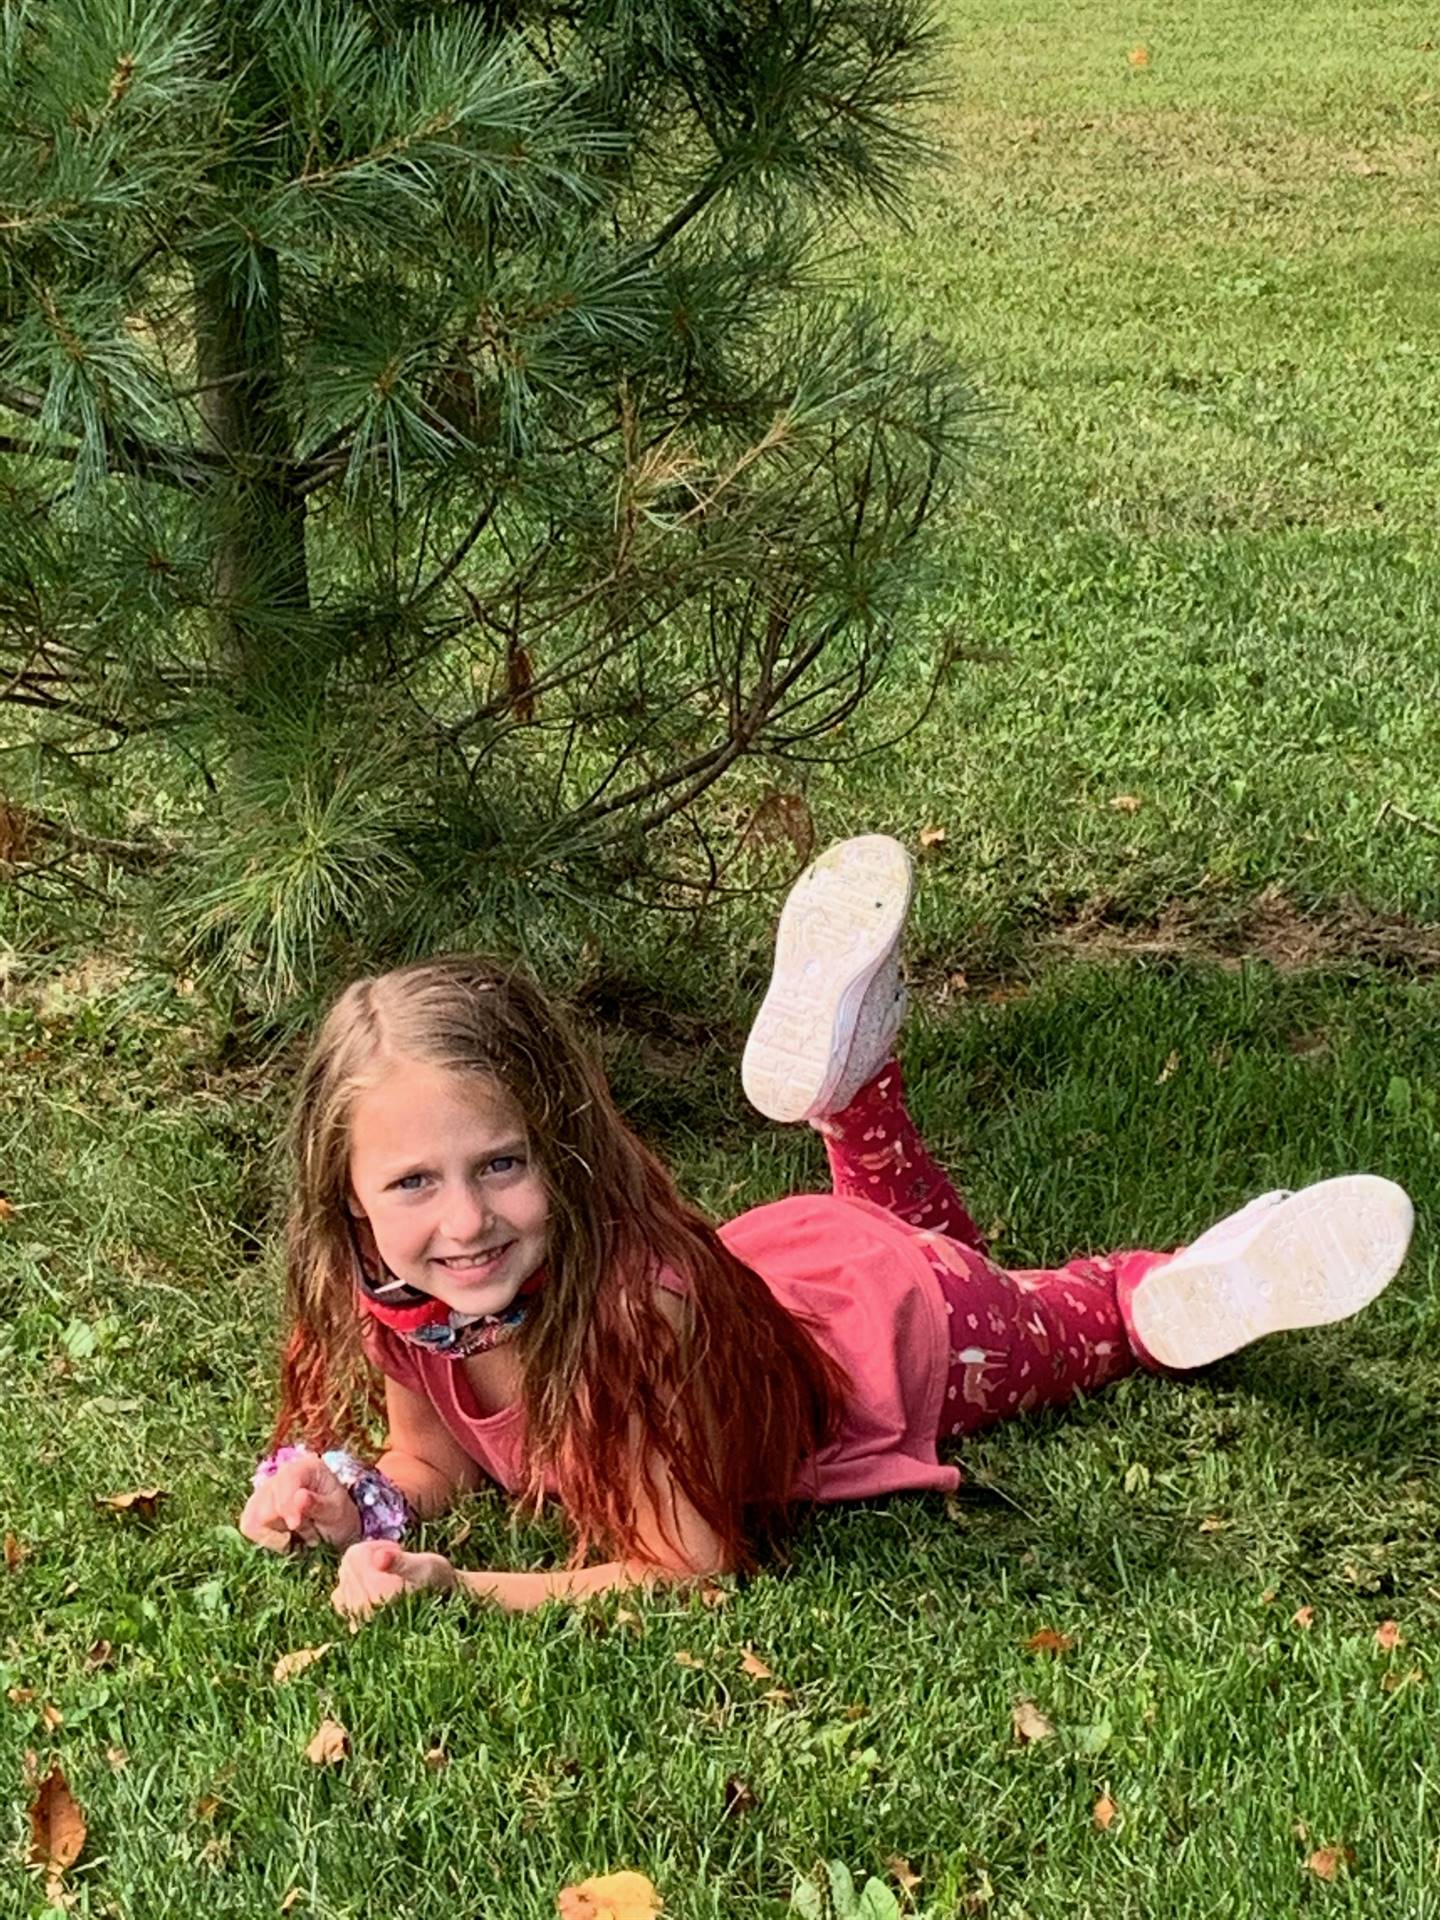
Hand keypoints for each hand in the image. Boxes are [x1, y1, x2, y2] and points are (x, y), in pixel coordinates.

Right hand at [240, 1452, 361, 1552]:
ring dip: (275, 1533)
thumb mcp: (336, 1511)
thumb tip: (298, 1497)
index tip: (295, 1525)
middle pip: (265, 1503)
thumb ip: (317, 1504)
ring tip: (296, 1533)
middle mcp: (282, 1474)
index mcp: (306, 1467)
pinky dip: (264, 1538)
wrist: (336, 1529)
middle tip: (307, 1530)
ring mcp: (266, 1491)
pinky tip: (283, 1538)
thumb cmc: (339, 1516)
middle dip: (284, 1524)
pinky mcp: (256, 1508)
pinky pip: (248, 1526)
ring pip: (253, 1517)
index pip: (285, 1481)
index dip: (286, 1505)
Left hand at [331, 1540, 455, 1622]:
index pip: (355, 1555)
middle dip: (368, 1559)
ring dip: (360, 1575)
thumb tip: (380, 1558)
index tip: (398, 1551)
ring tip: (386, 1578)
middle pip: (347, 1567)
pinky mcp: (357, 1628)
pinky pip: (341, 1600)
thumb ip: (400, 1562)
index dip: (376, 1546)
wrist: (448, 1611)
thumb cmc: (438, 1583)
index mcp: (375, 1596)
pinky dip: (353, 1591)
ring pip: (342, 1583)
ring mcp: (357, 1622)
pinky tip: (375, 1592)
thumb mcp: (425, 1566)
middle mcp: (361, 1613)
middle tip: (395, 1564)